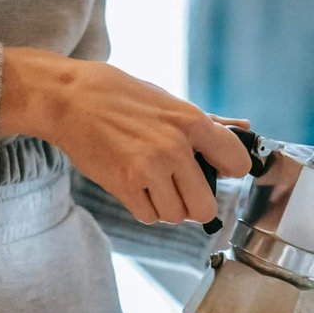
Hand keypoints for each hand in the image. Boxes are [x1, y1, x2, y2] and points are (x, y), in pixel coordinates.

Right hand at [0, 48, 250, 224]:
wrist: (69, 99)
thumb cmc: (118, 95)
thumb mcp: (168, 100)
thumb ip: (209, 121)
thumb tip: (244, 128)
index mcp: (192, 122)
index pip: (237, 165)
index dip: (226, 173)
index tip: (214, 171)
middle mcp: (175, 148)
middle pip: (204, 207)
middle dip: (193, 203)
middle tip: (178, 188)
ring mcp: (150, 169)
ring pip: (175, 216)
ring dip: (165, 206)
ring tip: (151, 183)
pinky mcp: (124, 185)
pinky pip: (148, 217)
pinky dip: (143, 208)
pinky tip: (134, 186)